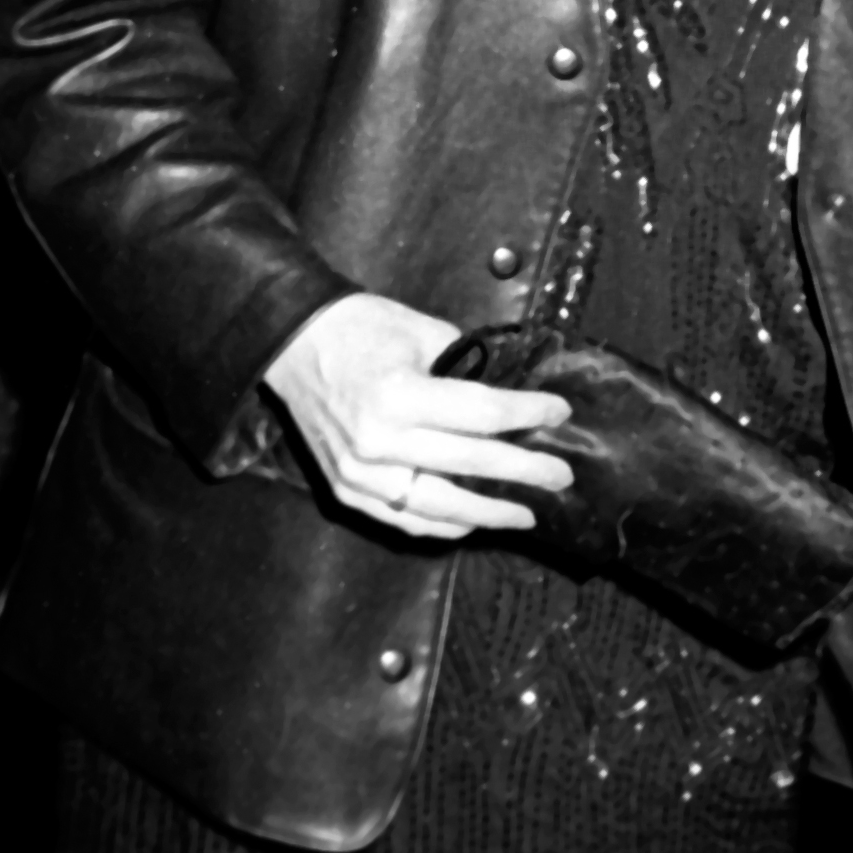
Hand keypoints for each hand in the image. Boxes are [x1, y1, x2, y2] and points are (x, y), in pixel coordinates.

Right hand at [262, 292, 573, 540]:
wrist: (291, 342)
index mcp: (399, 396)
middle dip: (525, 470)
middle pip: (471, 464)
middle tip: (561, 476)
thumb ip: (465, 368)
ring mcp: (359, 474)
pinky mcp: (345, 490)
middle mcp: (379, 443)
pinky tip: (473, 523)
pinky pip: (403, 518)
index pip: (483, 415)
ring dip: (489, 513)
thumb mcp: (421, 331)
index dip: (529, 414)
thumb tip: (509, 398)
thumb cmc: (360, 328)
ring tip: (526, 514)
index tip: (561, 412)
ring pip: (439, 507)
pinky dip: (442, 525)